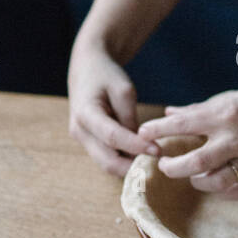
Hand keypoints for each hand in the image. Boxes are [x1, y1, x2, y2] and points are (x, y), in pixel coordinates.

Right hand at [67, 37, 148, 175]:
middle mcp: (79, 131)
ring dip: (129, 167)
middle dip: (133, 167)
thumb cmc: (106, 75)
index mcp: (85, 114)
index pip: (113, 137)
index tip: (158, 150)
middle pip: (107, 161)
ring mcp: (82, 140)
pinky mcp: (88, 143)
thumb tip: (140, 144)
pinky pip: (107, 158)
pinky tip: (141, 156)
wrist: (86, 70)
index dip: (136, 146)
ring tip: (152, 161)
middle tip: (157, 163)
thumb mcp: (123, 90)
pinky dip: (123, 161)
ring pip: (107, 164)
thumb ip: (130, 117)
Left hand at [135, 75, 237, 198]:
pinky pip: (235, 191)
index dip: (157, 131)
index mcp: (227, 113)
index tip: (143, 133)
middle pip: (195, 162)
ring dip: (195, 180)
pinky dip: (219, 190)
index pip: (182, 124)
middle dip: (172, 166)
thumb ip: (198, 109)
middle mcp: (237, 137)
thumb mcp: (230, 96)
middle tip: (163, 164)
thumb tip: (169, 113)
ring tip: (189, 174)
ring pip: (214, 182)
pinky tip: (213, 182)